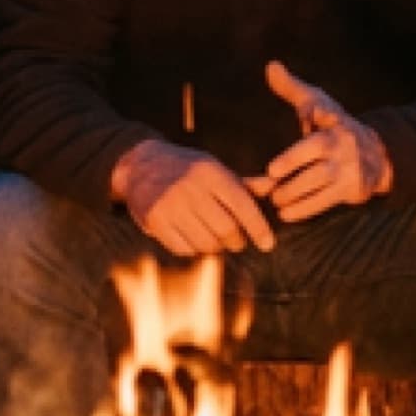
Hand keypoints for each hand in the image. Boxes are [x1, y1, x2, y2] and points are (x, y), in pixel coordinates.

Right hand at [111, 140, 273, 255]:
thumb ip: (244, 183)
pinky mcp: (155, 221)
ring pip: (206, 243)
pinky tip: (195, 239)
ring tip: (216, 240)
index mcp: (210, 172)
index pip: (242, 205)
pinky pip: (184, 249)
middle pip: (226, 229)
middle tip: (238, 241)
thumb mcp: (214, 169)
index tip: (268, 244)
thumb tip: (275, 187)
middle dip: (237, 241)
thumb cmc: (187, 170)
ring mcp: (170, 205)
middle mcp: (191, 188)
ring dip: (216, 248)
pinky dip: (194, 250)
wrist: (140, 165)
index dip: (258, 228)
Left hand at [245, 60, 392, 223]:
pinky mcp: (351, 190)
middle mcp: (342, 145)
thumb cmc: (334, 125)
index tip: (281, 155)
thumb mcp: (317, 102)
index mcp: (333, 123)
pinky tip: (287, 213)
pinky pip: (325, 201)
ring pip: (320, 182)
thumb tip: (270, 66)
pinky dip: (305, 209)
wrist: (376, 153)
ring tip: (276, 199)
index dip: (305, 136)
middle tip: (271, 182)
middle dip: (292, 172)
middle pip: (316, 159)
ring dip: (295, 193)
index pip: (320, 127)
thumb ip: (291, 88)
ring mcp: (349, 169)